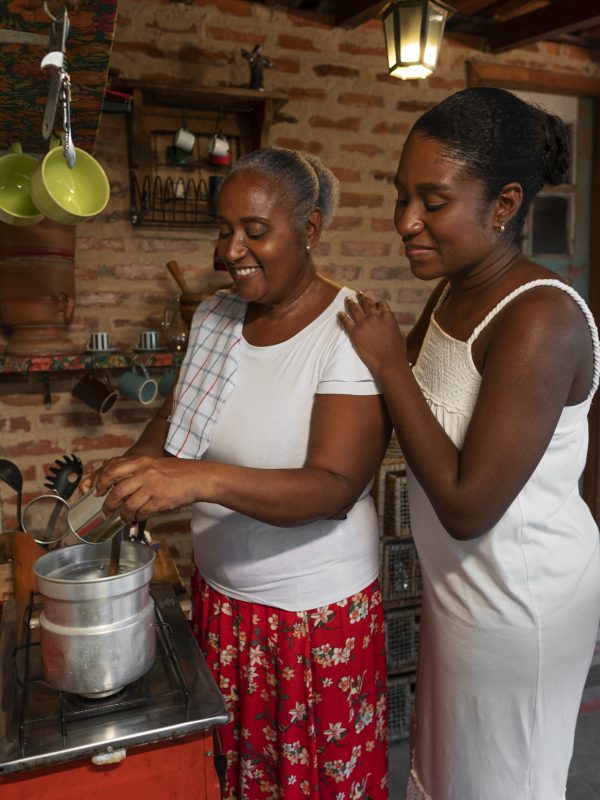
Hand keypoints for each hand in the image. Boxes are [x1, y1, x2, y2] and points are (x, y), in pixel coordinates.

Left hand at [91, 455, 205, 521]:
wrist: (199, 478)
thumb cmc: (178, 472)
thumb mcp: (155, 464)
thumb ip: (137, 471)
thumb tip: (118, 484)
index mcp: (142, 462)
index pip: (112, 469)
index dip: (101, 481)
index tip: (97, 490)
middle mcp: (145, 473)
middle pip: (117, 491)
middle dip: (108, 504)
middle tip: (106, 509)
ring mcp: (153, 487)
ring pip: (128, 505)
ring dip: (123, 514)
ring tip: (124, 516)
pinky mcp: (160, 501)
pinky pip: (142, 512)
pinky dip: (138, 517)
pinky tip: (139, 516)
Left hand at [338, 292, 407, 381]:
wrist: (389, 363)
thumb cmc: (397, 351)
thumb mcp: (399, 334)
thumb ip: (391, 325)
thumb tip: (388, 324)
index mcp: (387, 315)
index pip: (380, 304)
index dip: (376, 303)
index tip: (373, 303)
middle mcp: (374, 316)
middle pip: (366, 303)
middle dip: (362, 297)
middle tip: (358, 294)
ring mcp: (363, 323)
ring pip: (354, 309)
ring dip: (350, 303)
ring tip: (347, 299)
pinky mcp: (354, 332)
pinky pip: (345, 321)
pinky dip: (342, 316)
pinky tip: (339, 313)